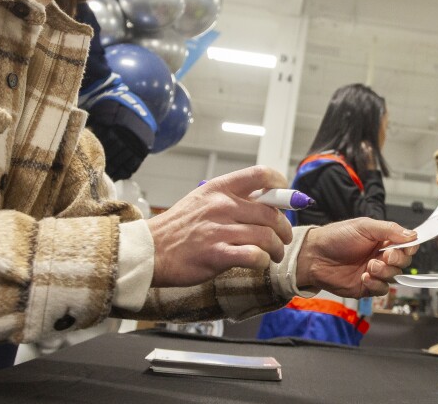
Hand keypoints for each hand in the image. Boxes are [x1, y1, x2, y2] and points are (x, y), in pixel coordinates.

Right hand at [147, 166, 292, 286]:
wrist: (150, 251)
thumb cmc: (179, 228)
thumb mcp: (203, 200)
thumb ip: (232, 198)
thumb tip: (267, 198)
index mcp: (219, 188)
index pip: (261, 174)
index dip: (281, 184)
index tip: (287, 198)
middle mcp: (221, 206)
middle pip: (271, 212)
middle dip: (284, 228)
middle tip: (283, 238)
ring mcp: (219, 230)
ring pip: (267, 236)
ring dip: (277, 248)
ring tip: (275, 254)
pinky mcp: (216, 254)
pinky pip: (254, 255)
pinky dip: (263, 261)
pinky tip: (260, 263)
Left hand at [297, 218, 417, 296]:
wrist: (314, 256)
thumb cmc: (336, 237)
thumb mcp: (364, 226)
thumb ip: (389, 230)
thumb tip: (412, 235)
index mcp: (383, 239)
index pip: (406, 244)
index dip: (409, 247)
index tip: (406, 247)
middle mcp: (381, 256)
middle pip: (403, 262)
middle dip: (397, 260)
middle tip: (386, 256)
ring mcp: (374, 272)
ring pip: (394, 276)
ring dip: (385, 272)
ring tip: (370, 266)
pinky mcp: (366, 287)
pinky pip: (381, 289)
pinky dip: (376, 284)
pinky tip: (364, 277)